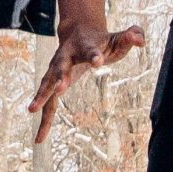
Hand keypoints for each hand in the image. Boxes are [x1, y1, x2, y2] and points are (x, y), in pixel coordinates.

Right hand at [27, 20, 144, 141]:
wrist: (77, 33)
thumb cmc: (102, 40)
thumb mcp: (118, 38)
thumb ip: (131, 36)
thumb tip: (139, 40)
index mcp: (84, 46)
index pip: (90, 51)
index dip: (94, 56)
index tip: (98, 61)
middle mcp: (66, 57)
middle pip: (61, 67)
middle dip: (60, 76)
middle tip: (62, 87)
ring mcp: (56, 70)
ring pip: (47, 84)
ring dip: (41, 96)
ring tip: (32, 110)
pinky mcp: (53, 84)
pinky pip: (48, 103)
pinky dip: (44, 119)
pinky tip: (39, 138)